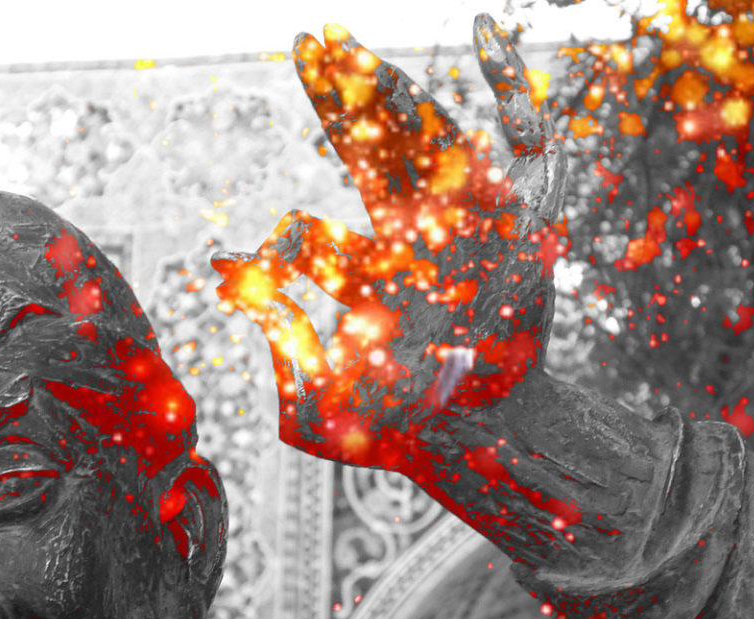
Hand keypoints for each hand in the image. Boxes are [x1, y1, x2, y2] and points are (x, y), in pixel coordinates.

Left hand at [212, 16, 567, 470]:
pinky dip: (510, 82)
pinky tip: (481, 28)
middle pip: (376, 148)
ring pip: (427, 136)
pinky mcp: (521, 218)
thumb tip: (227, 273)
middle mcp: (422, 234)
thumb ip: (271, 345)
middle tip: (307, 41)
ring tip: (342, 42)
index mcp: (376, 265)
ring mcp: (469, 224)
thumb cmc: (392, 430)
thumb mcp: (310, 403)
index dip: (294, 197)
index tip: (243, 218)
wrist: (478, 443)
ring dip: (386, 86)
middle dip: (342, 96)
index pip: (323, 212)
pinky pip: (526, 139)